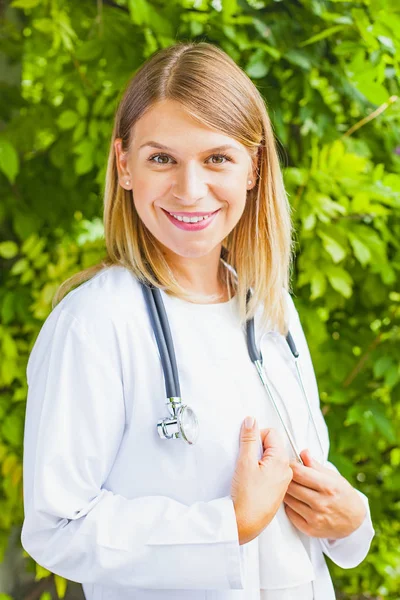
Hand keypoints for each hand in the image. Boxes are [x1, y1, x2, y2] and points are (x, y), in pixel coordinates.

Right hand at [231, 418, 292, 544]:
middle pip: (272, 445)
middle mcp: (286, 469)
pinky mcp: (277, 490)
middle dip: (257, 447)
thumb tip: (251, 421)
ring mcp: (283, 481)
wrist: (246, 523)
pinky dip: (260, 470)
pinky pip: (271, 471)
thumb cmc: (246, 496)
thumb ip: (249, 439)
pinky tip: (251, 480)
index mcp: (281, 460)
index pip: (272, 433)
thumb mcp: (245, 461)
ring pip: (271, 459)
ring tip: (248, 471)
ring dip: (258, 459)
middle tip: (246, 458)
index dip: (256, 435)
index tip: (246, 445)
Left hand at [283, 449, 366, 539]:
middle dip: (287, 478)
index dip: (290, 465)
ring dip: (287, 492)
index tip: (289, 463)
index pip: (299, 472)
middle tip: (288, 475)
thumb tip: (303, 452)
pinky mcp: (310, 529)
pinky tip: (296, 502)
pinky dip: (290, 506)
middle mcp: (321, 503)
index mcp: (328, 487)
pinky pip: (290, 514)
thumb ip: (315, 465)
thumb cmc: (343, 495)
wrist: (354, 522)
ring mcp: (315, 518)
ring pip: (288, 500)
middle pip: (291, 486)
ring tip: (293, 488)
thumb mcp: (334, 477)